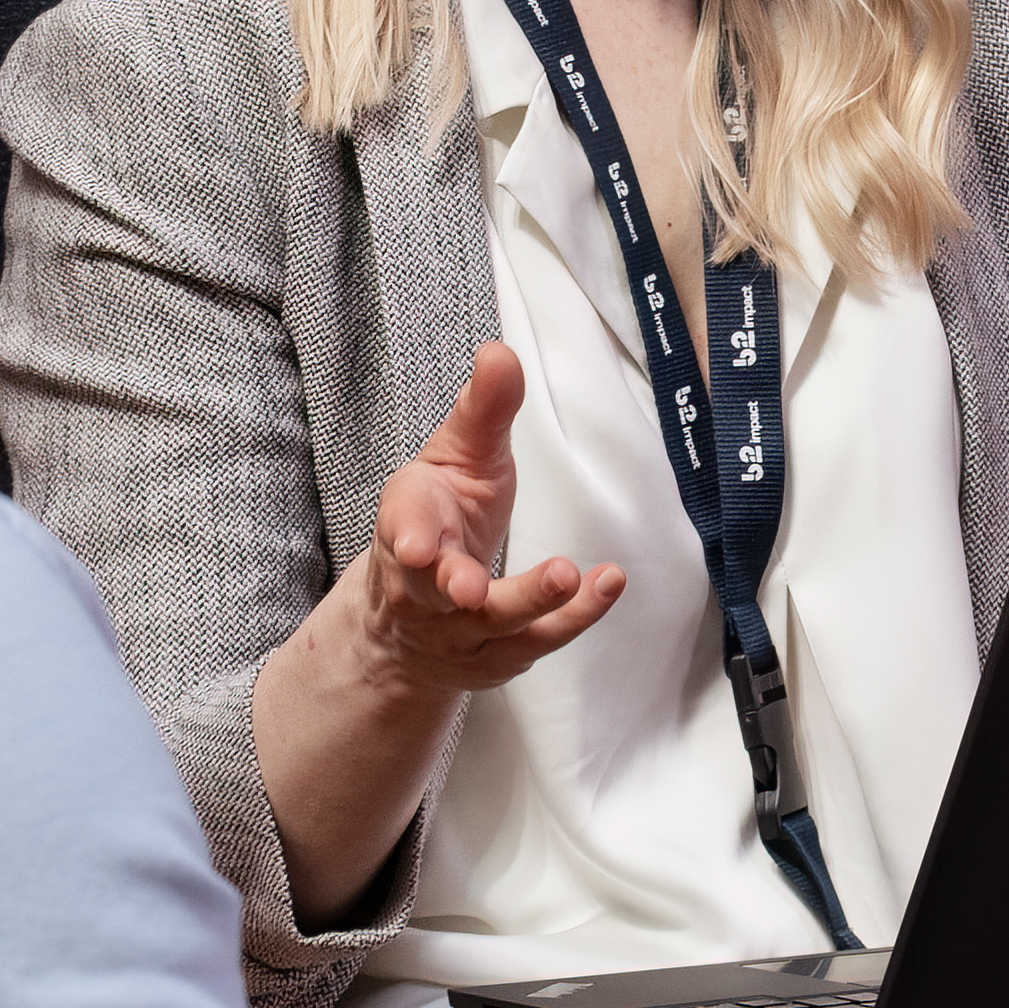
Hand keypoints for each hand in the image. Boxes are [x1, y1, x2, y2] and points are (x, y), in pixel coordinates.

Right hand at [256, 344, 635, 915]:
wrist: (409, 619)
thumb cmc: (440, 518)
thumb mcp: (456, 457)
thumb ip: (482, 411)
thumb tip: (500, 351)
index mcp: (407, 524)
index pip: (401, 527)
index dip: (408, 537)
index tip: (417, 546)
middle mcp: (424, 585)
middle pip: (433, 590)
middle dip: (451, 585)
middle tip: (469, 587)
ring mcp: (459, 628)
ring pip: (491, 622)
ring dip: (527, 602)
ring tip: (565, 575)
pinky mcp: (497, 655)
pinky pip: (537, 640)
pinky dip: (574, 616)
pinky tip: (607, 584)